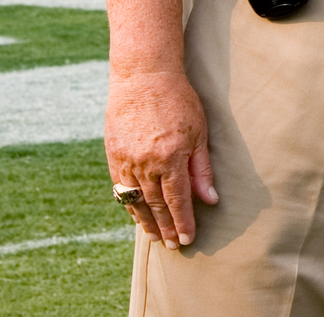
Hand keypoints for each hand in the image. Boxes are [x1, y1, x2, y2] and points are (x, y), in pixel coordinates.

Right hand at [105, 68, 216, 248]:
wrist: (143, 77)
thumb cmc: (179, 100)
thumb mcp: (199, 132)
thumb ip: (201, 168)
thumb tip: (210, 199)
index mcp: (170, 157)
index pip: (177, 200)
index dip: (183, 222)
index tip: (187, 239)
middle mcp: (145, 163)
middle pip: (155, 205)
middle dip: (165, 227)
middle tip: (172, 245)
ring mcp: (125, 160)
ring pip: (135, 200)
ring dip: (145, 220)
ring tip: (155, 236)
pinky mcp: (112, 155)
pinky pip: (120, 187)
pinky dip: (129, 203)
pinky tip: (137, 212)